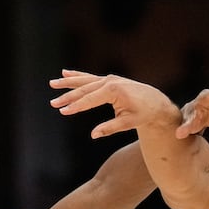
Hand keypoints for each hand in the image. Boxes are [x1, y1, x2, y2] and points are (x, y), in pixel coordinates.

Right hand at [49, 70, 179, 138]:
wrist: (156, 103)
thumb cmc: (143, 114)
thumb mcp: (128, 123)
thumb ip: (110, 128)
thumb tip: (93, 135)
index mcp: (114, 90)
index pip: (89, 100)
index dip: (75, 107)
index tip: (62, 112)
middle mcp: (110, 81)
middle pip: (84, 89)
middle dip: (67, 96)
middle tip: (53, 103)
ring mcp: (109, 78)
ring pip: (84, 81)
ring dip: (68, 83)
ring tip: (52, 84)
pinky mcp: (109, 79)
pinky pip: (90, 77)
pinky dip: (77, 75)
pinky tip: (65, 73)